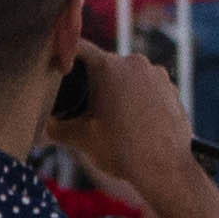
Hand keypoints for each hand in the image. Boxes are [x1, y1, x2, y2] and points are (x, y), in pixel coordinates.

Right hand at [47, 40, 195, 199]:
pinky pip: (147, 86)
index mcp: (109, 67)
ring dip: (119, 90)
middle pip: (105, 64)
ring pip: (128, 75)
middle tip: (87, 107)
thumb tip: (46, 124)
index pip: (79, 48)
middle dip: (94, 81)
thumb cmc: (122, 151)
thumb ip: (57, 127)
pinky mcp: (172, 88)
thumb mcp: (81, 139)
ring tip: (114, 119)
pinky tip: (136, 121)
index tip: (59, 69)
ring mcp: (157, 74)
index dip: (66, 57)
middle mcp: (135, 62)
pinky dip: (139, 98)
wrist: (166, 169)